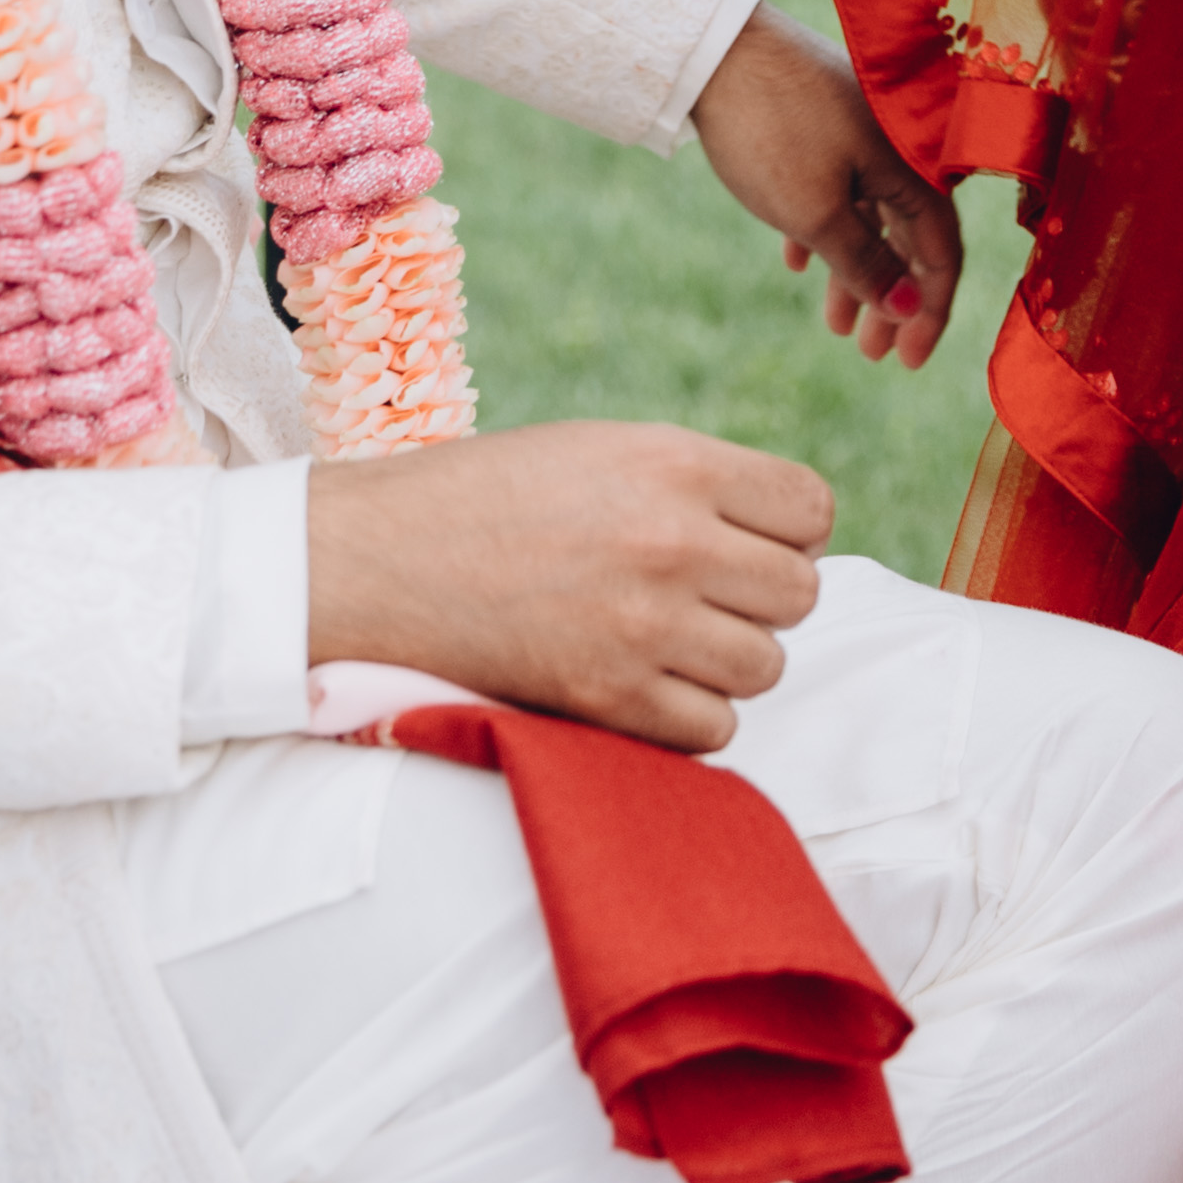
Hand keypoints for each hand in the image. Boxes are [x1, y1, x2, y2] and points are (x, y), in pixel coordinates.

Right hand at [306, 423, 834, 749]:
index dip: (786, 532)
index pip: (811, 508)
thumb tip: (782, 544)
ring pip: (764, 667)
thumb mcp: (598, 452)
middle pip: (799, 593)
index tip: (741, 545)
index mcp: (672, 461)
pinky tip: (637, 686)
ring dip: (723, 663)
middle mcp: (671, 539)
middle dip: (757, 601)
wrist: (371, 558)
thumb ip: (694, 487)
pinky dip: (685, 719)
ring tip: (659, 641)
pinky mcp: (609, 697)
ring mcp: (643, 624)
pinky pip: (713, 731)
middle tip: (696, 598)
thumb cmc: (483, 498)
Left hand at [688, 1, 960, 368]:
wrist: (711, 43)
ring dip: (854, 271)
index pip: (941, 251)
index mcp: (912, 165)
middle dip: (891, 299)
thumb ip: (866, 264)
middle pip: (909, 235)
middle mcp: (897, 144)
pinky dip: (823, 228)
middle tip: (871, 353)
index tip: (906, 362)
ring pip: (869, 214)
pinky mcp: (821, 116)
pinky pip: (836, 185)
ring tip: (835, 324)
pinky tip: (794, 263)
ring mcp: (858, 126)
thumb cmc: (769, 130)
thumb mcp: (816, 213)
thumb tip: (908, 308)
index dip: (930, 311)